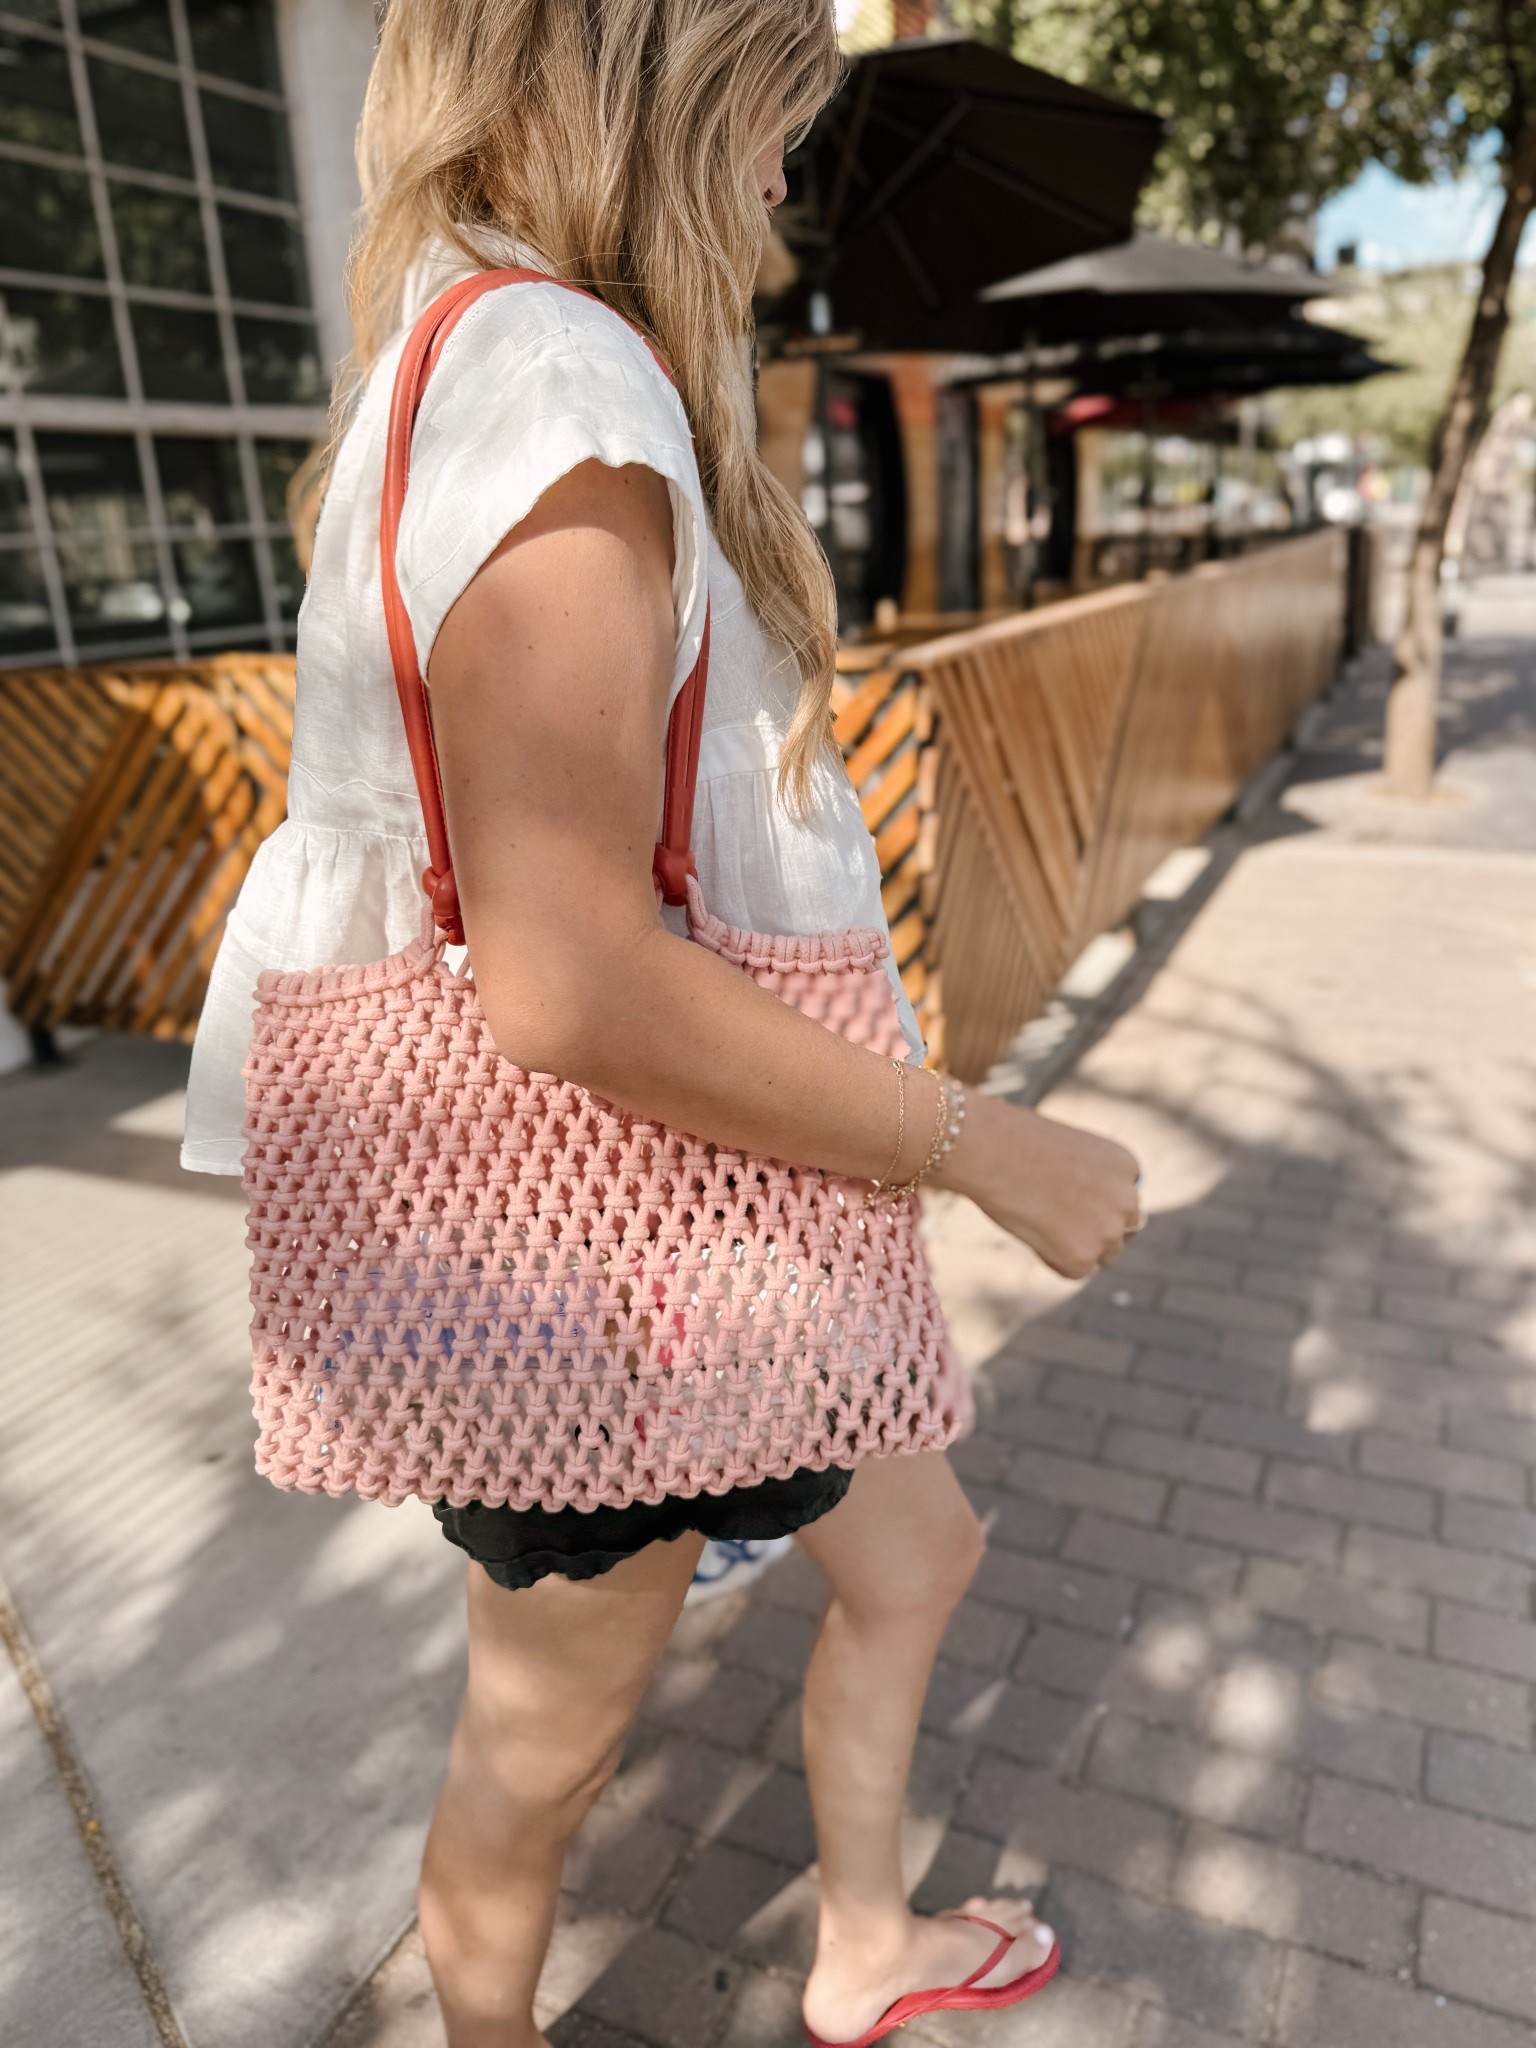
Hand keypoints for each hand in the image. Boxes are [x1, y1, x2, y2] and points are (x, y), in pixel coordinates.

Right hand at [936, 1095, 1142, 1279]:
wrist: (994, 1151)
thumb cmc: (1019, 1143)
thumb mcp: (1070, 1153)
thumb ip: (1089, 1182)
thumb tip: (1083, 1215)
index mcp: (1127, 1166)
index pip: (1124, 1200)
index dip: (1096, 1204)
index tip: (1069, 1200)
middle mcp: (1128, 1200)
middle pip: (1120, 1231)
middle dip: (1095, 1230)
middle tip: (1056, 1220)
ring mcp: (1108, 1232)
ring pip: (1101, 1254)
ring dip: (1077, 1246)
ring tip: (1040, 1220)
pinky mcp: (1082, 1258)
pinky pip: (1073, 1270)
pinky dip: (1053, 1259)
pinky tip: (1032, 1232)